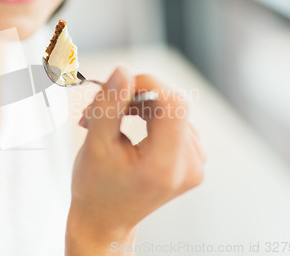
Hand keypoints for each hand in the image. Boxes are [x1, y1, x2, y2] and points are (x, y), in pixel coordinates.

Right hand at [66, 67, 205, 254]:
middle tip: (98, 108)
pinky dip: (148, 118)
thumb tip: (122, 71)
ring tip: (107, 121)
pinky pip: (173, 122)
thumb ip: (109, 105)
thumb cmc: (96, 188)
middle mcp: (188, 166)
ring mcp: (193, 165)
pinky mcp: (191, 160)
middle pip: (171, 105)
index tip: (117, 85)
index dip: (147, 85)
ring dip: (137, 107)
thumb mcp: (96, 145)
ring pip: (170, 110)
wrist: (105, 218)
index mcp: (165, 165)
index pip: (173, 104)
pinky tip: (126, 127)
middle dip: (133, 97)